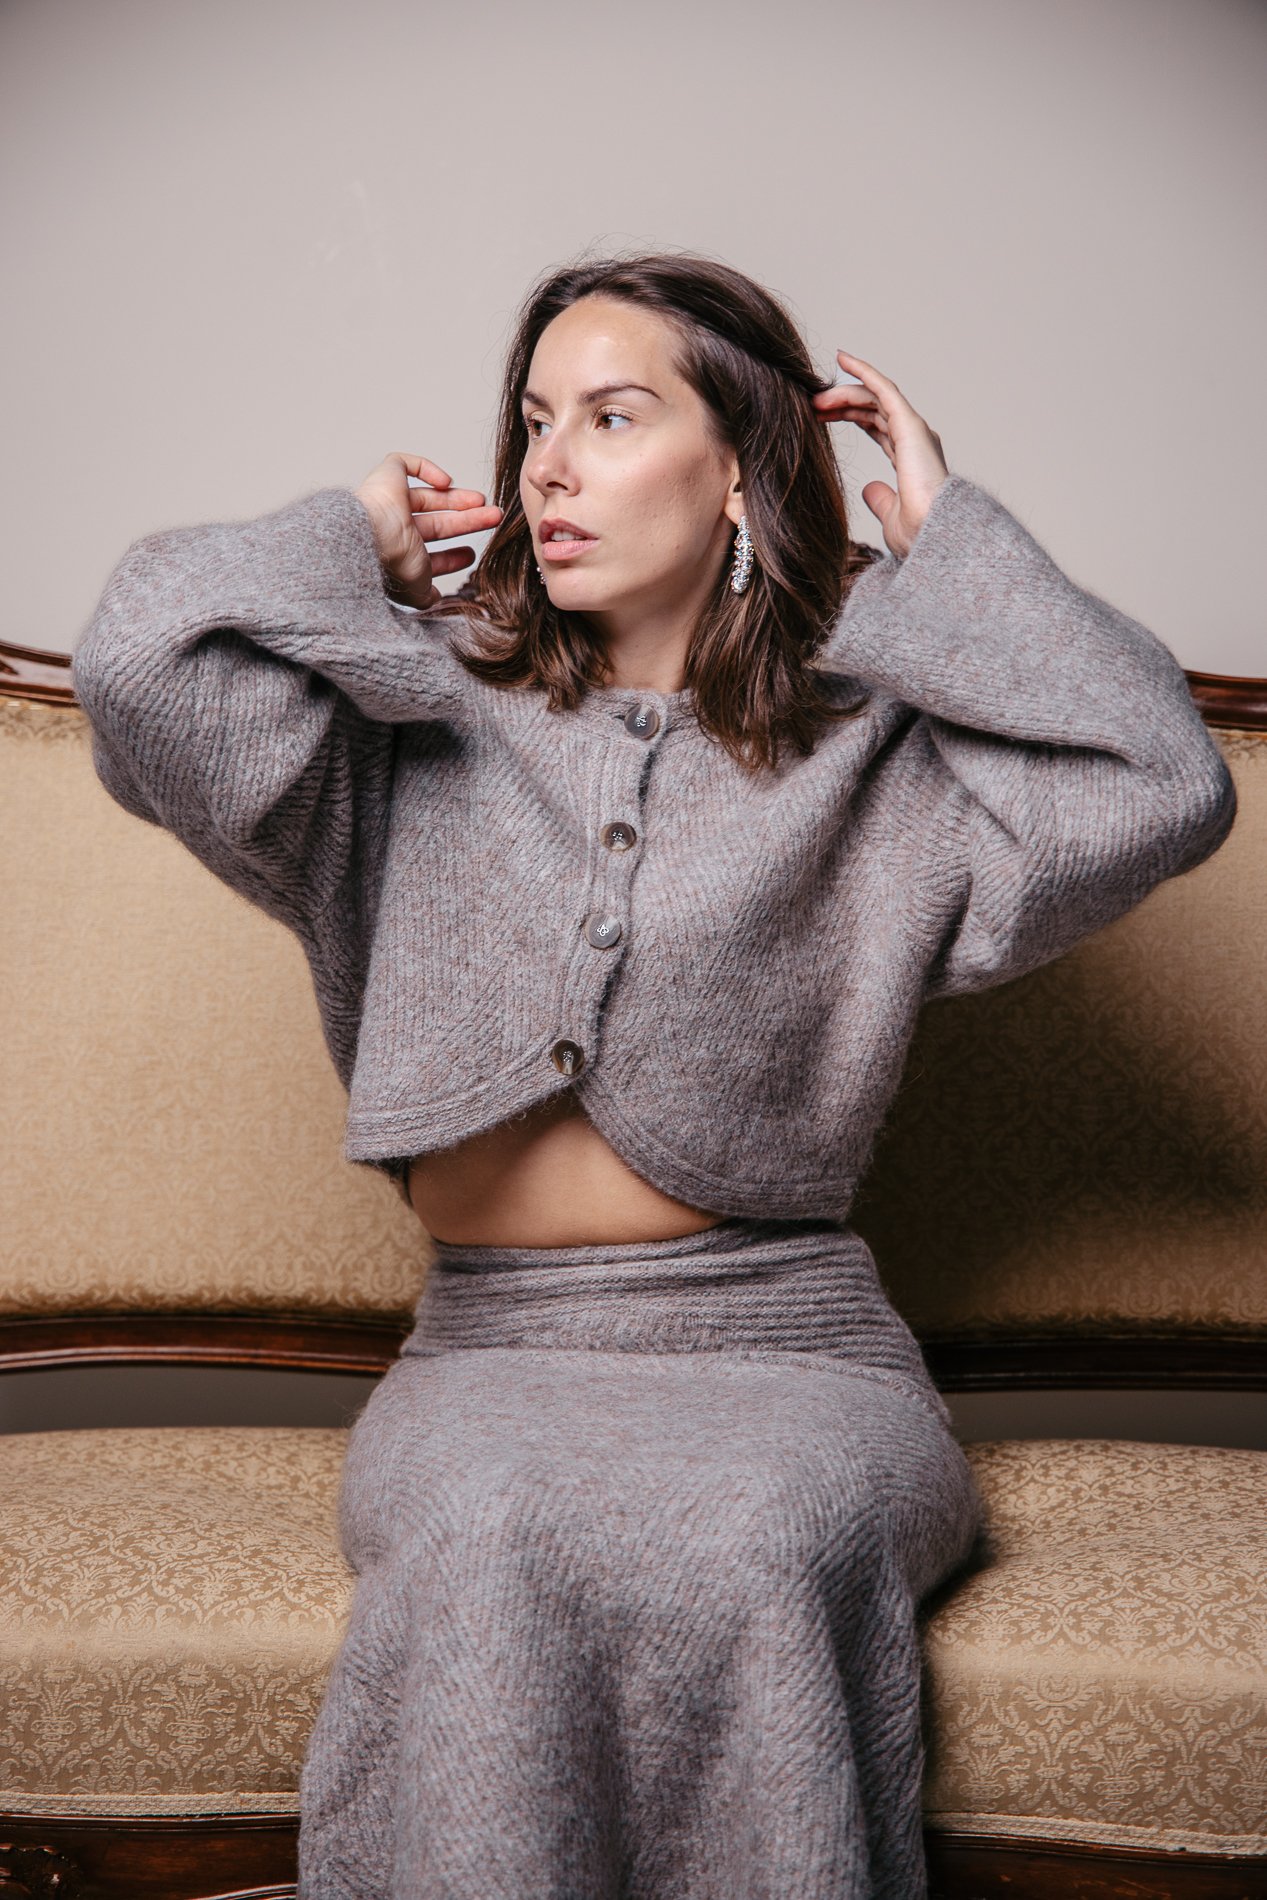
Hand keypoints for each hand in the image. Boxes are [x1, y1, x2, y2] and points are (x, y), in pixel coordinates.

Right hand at [354, 453, 503, 609]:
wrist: (369, 536)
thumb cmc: (391, 563)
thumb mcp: (417, 589)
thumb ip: (426, 595)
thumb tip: (435, 598)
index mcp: (398, 554)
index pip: (428, 552)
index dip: (451, 555)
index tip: (471, 554)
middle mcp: (393, 528)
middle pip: (436, 522)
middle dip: (466, 521)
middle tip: (492, 518)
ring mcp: (388, 501)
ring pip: (428, 496)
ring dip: (458, 499)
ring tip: (483, 502)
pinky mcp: (385, 476)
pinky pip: (404, 464)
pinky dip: (426, 469)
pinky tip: (445, 482)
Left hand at [810, 351, 948, 557]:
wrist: (935, 536)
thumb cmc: (919, 535)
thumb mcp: (890, 516)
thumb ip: (880, 499)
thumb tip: (868, 489)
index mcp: (911, 459)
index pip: (878, 427)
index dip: (851, 416)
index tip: (821, 416)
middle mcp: (915, 440)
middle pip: (873, 409)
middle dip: (842, 404)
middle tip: (812, 406)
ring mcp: (915, 430)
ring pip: (875, 398)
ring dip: (844, 393)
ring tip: (816, 398)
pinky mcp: (910, 424)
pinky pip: (884, 389)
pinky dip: (864, 372)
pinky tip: (843, 360)